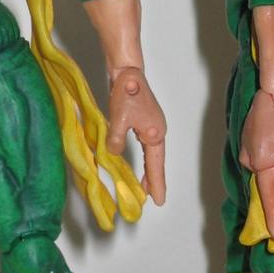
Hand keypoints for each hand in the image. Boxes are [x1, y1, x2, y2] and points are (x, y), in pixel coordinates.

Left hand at [105, 66, 166, 204]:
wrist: (128, 72)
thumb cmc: (126, 92)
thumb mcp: (118, 120)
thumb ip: (116, 141)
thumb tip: (114, 153)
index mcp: (155, 133)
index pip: (156, 165)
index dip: (156, 183)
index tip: (160, 200)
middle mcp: (157, 131)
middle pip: (157, 162)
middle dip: (155, 180)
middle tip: (156, 199)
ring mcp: (152, 126)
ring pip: (152, 155)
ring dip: (149, 171)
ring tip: (146, 187)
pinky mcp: (144, 121)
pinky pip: (147, 148)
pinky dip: (144, 159)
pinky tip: (139, 163)